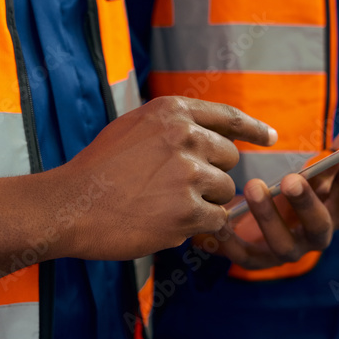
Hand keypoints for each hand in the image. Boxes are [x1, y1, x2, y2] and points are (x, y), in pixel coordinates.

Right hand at [48, 96, 276, 260]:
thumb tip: (210, 136)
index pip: (227, 116)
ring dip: (205, 203)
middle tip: (175, 188)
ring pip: (225, 191)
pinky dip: (198, 227)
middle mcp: (185, 136)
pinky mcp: (188, 211)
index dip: (253, 128)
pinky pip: (216, 220)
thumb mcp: (133, 128)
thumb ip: (171, 128)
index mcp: (171, 112)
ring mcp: (188, 174)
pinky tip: (166, 223)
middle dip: (212, 176)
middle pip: (229, 159)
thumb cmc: (97, 172)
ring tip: (164, 206)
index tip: (270, 138)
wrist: (68, 206)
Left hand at [193, 114, 338, 269]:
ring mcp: (286, 251)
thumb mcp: (317, 171)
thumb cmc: (294, 193)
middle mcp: (314, 237)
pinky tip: (219, 224)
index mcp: (333, 212)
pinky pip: (244, 257)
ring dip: (268, 216)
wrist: (257, 226)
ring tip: (253, 186)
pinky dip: (230, 243)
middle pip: (318, 227)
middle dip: (306, 203)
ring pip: (282, 244)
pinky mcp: (257, 260)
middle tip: (292, 179)